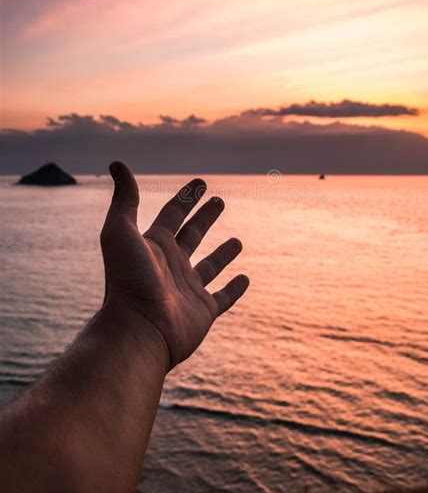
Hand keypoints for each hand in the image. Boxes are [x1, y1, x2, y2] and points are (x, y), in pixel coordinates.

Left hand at [100, 162, 248, 368]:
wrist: (138, 330)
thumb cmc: (128, 280)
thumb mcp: (120, 231)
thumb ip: (125, 198)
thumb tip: (116, 163)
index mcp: (154, 245)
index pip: (173, 214)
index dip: (186, 197)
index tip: (202, 182)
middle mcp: (171, 266)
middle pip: (192, 235)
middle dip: (205, 217)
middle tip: (219, 201)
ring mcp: (188, 289)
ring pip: (210, 266)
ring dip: (223, 253)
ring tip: (238, 240)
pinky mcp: (203, 311)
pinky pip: (223, 298)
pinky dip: (235, 289)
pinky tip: (245, 279)